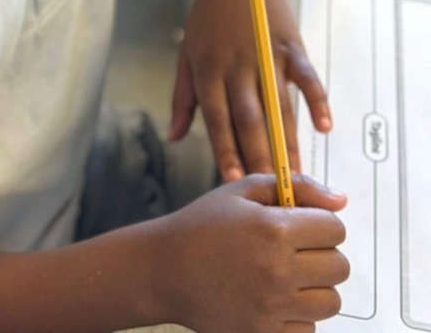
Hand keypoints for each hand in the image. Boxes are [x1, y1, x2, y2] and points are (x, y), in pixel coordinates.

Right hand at [150, 174, 348, 332]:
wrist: (165, 269)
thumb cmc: (204, 224)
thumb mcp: (243, 191)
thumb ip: (296, 187)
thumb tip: (341, 200)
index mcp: (274, 229)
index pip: (334, 229)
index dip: (320, 224)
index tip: (300, 226)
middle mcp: (278, 270)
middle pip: (339, 266)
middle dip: (321, 254)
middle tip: (293, 251)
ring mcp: (272, 307)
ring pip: (330, 301)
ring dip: (315, 287)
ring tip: (286, 276)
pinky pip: (309, 329)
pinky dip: (298, 316)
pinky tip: (274, 300)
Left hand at [169, 0, 330, 181]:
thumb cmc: (208, 16)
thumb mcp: (186, 53)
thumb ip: (182, 98)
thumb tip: (174, 137)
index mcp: (208, 69)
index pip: (217, 118)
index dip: (226, 150)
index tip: (234, 182)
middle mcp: (236, 65)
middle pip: (250, 118)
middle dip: (261, 156)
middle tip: (273, 191)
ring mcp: (265, 54)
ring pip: (278, 105)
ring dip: (289, 141)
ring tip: (298, 174)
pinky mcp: (289, 45)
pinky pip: (305, 76)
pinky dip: (316, 100)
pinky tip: (324, 128)